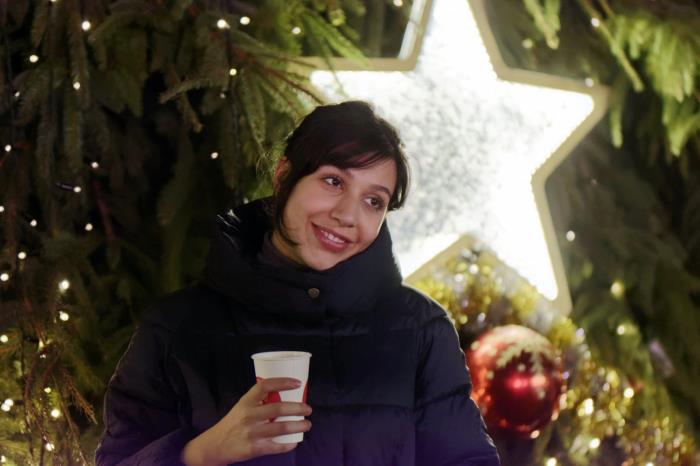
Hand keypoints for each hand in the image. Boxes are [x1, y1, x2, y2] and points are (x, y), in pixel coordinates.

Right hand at [181, 377, 311, 465]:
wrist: (214, 445)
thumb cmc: (234, 423)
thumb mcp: (242, 407)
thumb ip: (259, 401)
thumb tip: (286, 395)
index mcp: (246, 401)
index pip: (265, 385)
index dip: (283, 382)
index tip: (297, 383)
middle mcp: (248, 415)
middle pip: (278, 408)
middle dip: (297, 408)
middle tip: (308, 409)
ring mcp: (251, 433)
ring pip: (280, 428)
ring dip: (298, 426)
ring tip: (307, 424)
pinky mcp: (253, 449)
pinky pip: (276, 446)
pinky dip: (288, 444)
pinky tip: (294, 442)